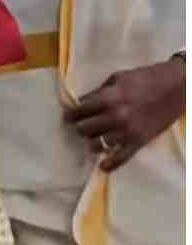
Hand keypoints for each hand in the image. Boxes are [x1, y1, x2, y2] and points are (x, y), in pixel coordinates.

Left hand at [66, 58, 184, 170]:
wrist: (176, 87)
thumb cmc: (145, 78)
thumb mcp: (117, 78)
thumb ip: (98, 91)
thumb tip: (81, 102)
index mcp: (108, 98)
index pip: (79, 110)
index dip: (71, 114)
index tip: (68, 117)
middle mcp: (115, 116)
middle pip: (85, 128)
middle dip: (80, 127)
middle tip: (79, 127)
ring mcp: (127, 131)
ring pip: (99, 144)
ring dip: (91, 143)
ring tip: (90, 140)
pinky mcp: (140, 141)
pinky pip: (122, 157)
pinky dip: (111, 163)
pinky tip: (103, 166)